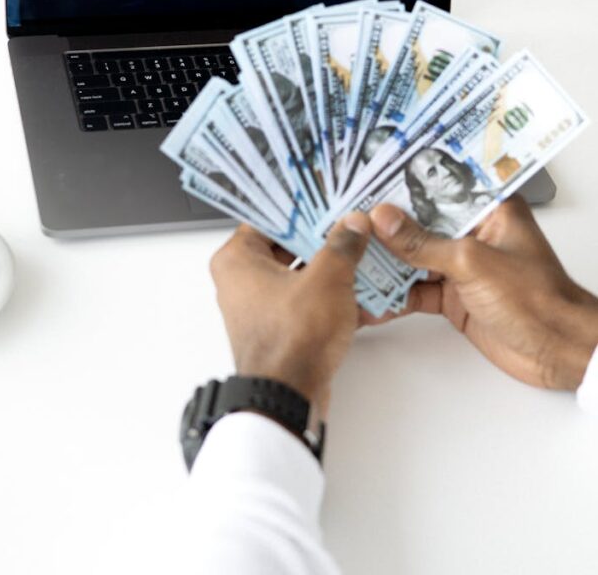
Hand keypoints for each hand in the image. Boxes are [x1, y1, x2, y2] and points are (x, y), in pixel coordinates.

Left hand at [210, 212, 372, 415]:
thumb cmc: (291, 341)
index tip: (327, 200)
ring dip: (329, 267)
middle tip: (349, 224)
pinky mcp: (278, 328)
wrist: (288, 397)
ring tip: (360, 252)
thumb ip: (342, 245)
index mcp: (236, 260)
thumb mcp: (327, 279)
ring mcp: (259, 307)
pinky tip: (360, 289)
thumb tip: (353, 225)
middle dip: (322, 238)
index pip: (269, 218)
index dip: (302, 208)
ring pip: (299, 274)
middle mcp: (240, 281)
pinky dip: (328, 295)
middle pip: (286, 245)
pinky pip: (305, 301)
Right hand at [370, 195, 597, 389]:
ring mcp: (462, 266)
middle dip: (385, 226)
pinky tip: (369, 296)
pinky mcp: (454, 297)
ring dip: (384, 263)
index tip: (366, 179)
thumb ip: (423, 243)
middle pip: (419, 223)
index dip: (402, 183)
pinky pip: (416, 291)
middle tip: (346, 221)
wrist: (558, 351)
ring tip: (349, 257)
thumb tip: (384, 219)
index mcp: (487, 208)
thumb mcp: (472, 262)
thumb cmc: (537, 298)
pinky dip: (394, 295)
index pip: (437, 187)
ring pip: (413, 258)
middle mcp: (472, 232)